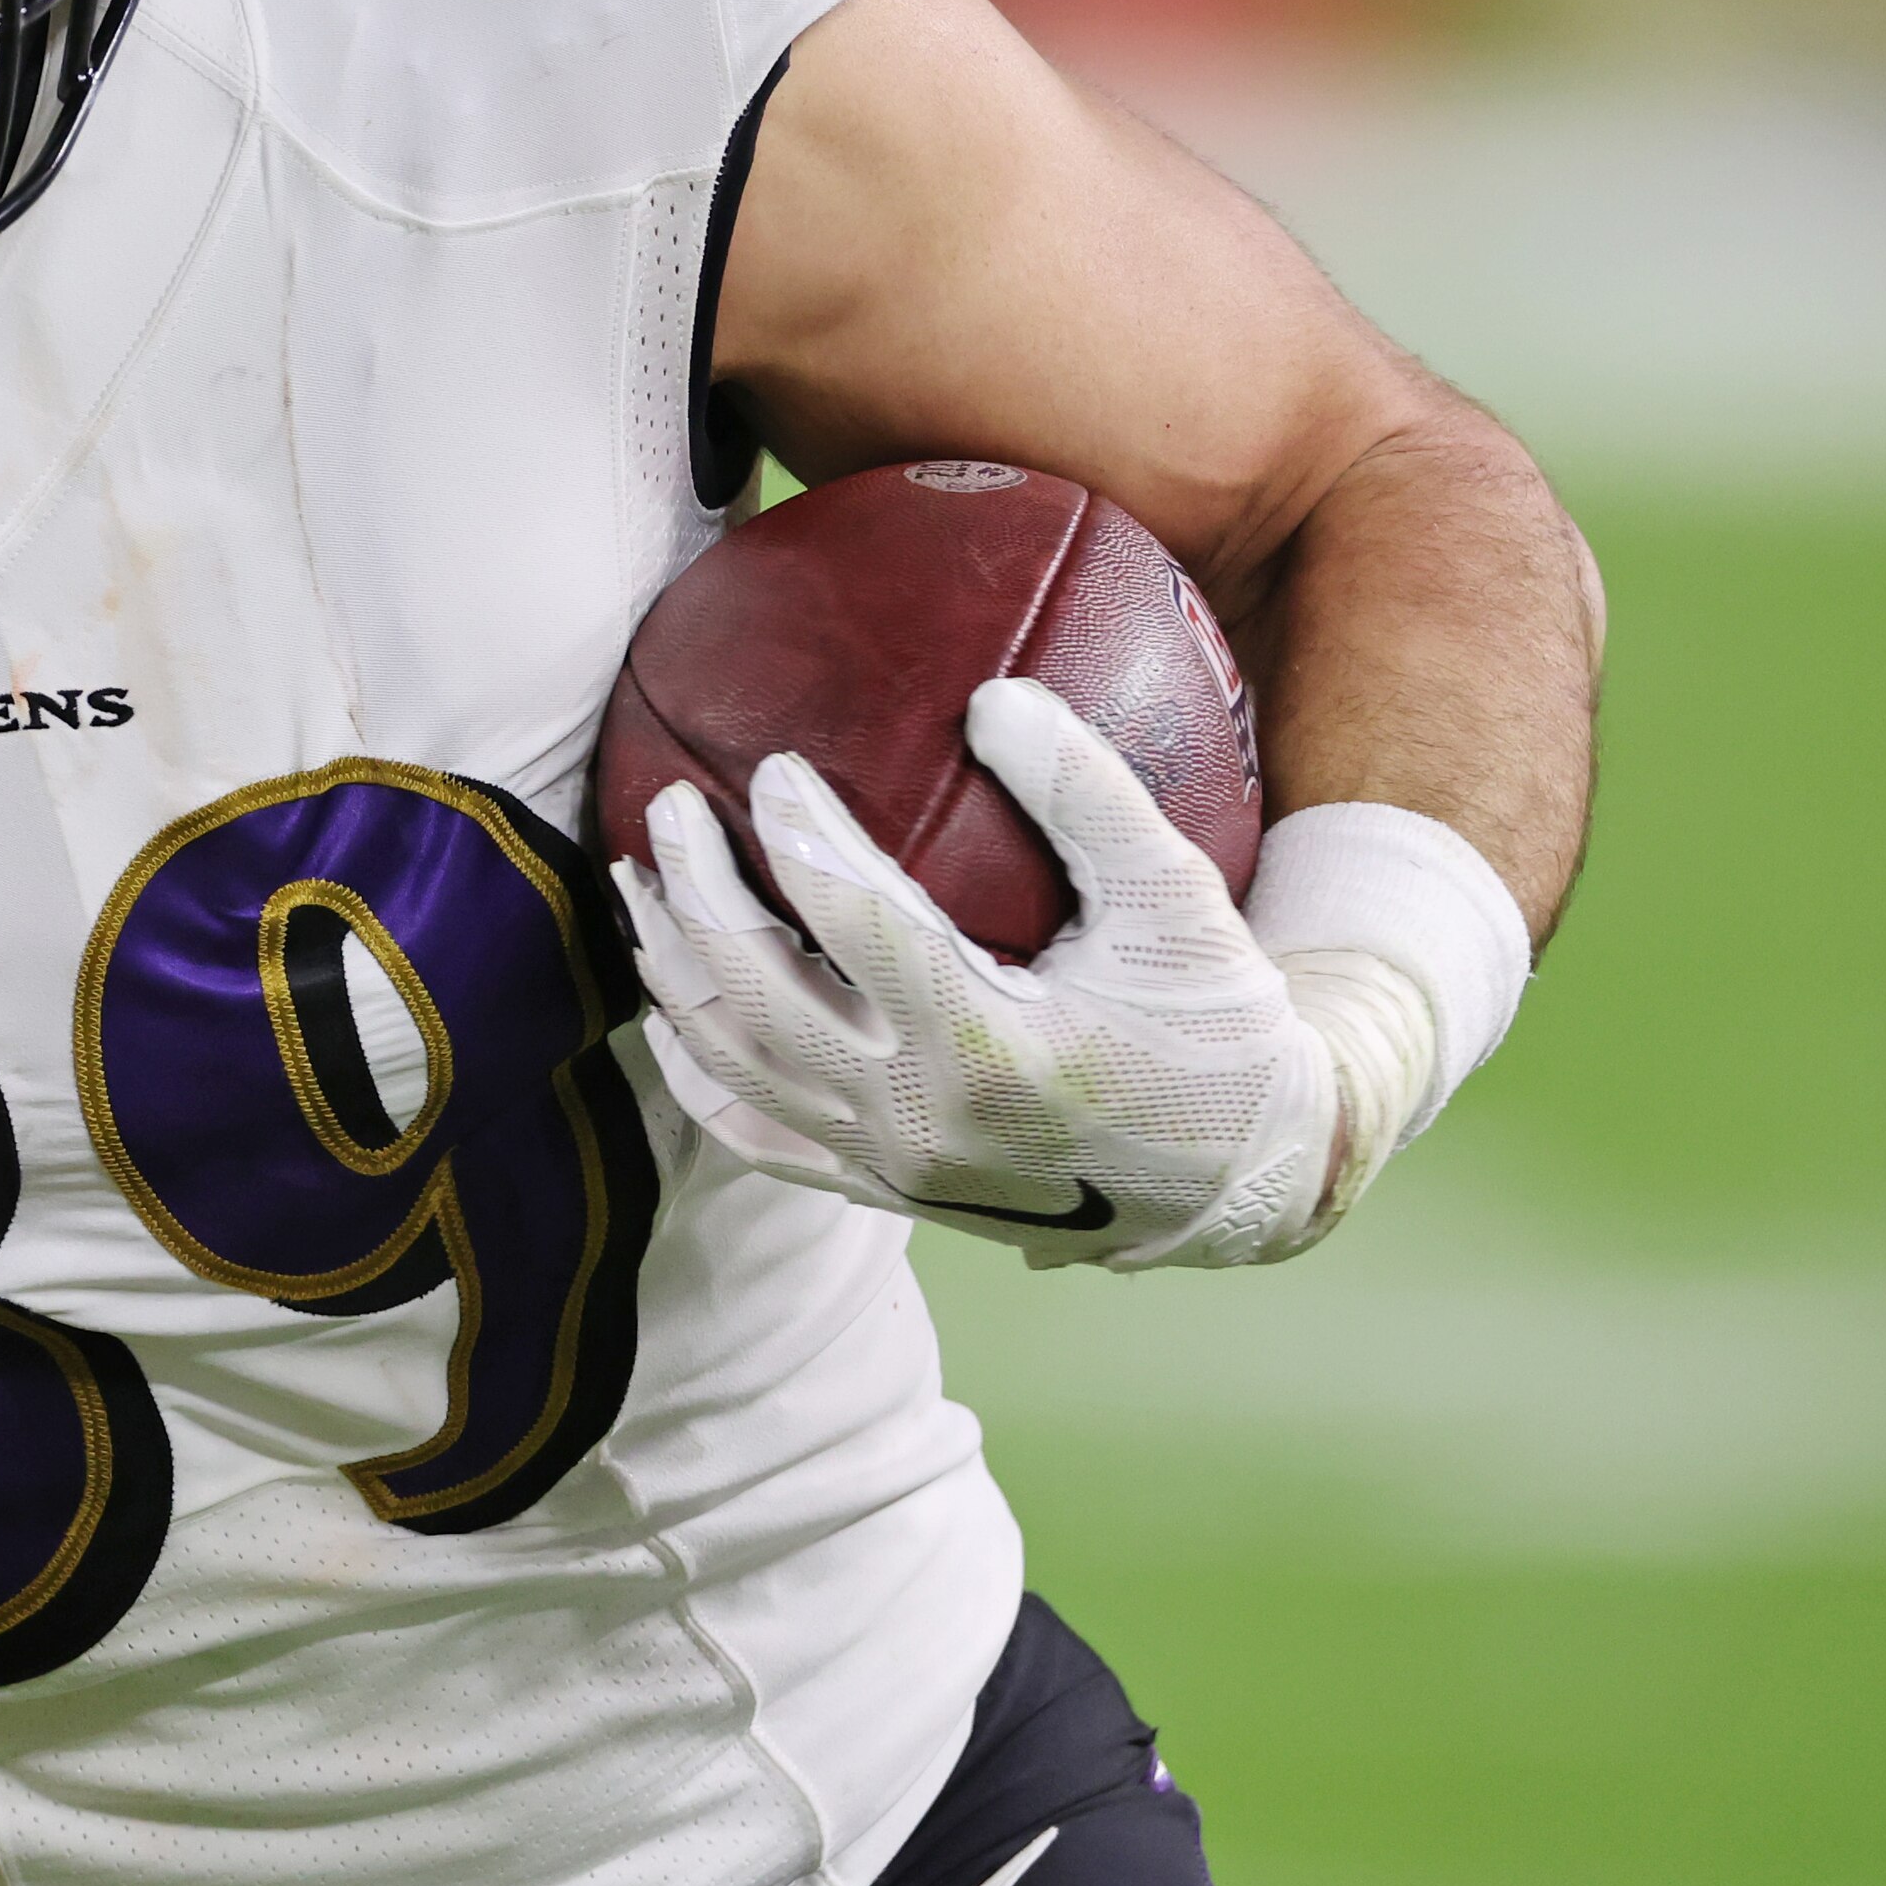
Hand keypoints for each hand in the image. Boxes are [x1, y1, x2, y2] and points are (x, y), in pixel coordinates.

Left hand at [612, 679, 1362, 1268]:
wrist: (1243, 1179)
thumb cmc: (1216, 1027)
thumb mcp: (1177, 900)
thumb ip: (1088, 795)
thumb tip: (991, 694)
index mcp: (993, 1046)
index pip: (854, 920)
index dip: (800, 834)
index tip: (774, 764)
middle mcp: (921, 1117)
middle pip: (757, 992)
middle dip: (697, 890)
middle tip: (669, 806)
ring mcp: (890, 1165)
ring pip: (736, 1064)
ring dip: (674, 969)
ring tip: (643, 881)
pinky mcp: (881, 1191)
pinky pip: (755, 1135)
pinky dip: (697, 1070)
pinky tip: (669, 1009)